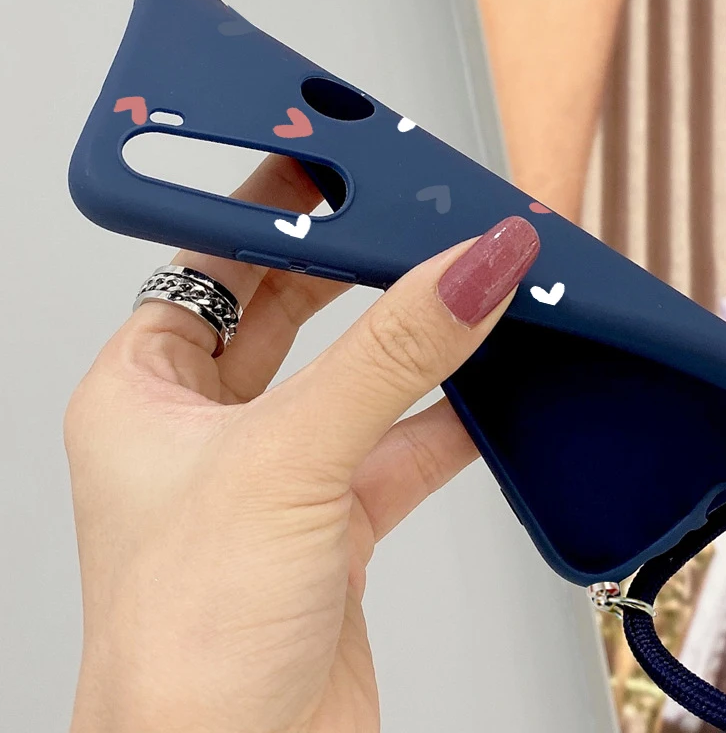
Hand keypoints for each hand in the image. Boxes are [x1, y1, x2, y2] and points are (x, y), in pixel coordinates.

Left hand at [65, 155, 539, 732]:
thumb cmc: (183, 653)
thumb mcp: (289, 462)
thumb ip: (392, 357)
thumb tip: (471, 267)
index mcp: (144, 394)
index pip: (213, 264)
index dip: (273, 209)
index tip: (338, 162)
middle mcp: (207, 429)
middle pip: (293, 311)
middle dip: (358, 266)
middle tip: (418, 216)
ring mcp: (277, 476)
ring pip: (358, 377)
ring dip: (416, 341)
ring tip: (471, 288)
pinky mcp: (337, 525)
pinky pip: (402, 444)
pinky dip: (449, 416)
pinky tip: (491, 387)